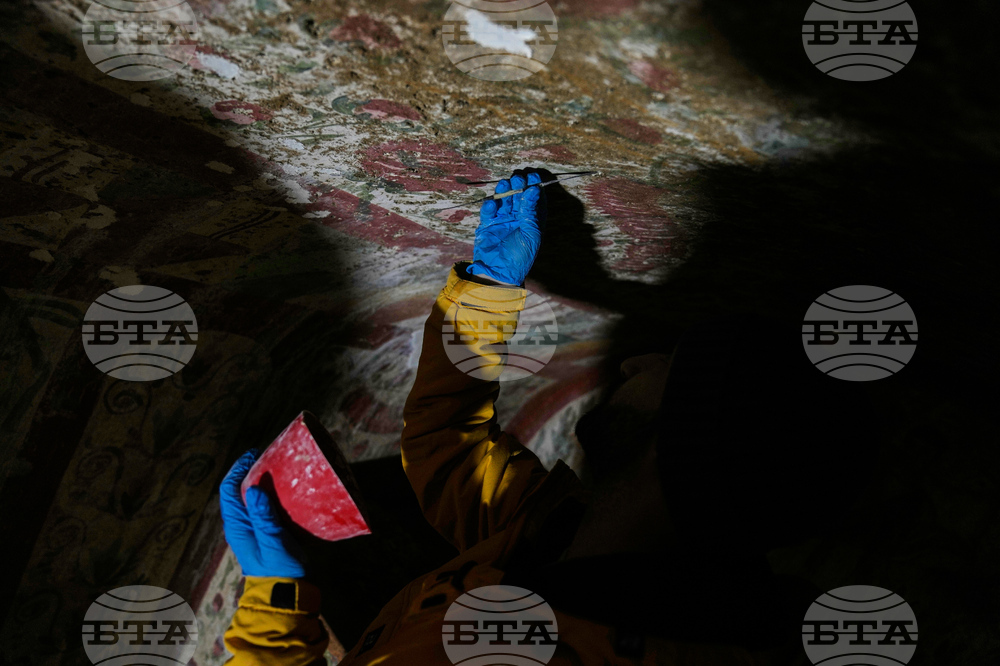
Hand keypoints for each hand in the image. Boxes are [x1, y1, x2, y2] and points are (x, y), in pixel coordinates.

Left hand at [219, 449, 306, 577]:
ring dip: (262, 482)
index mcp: (237, 525)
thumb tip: (253, 490)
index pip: (229, 489)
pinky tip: (288, 491)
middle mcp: (241, 525)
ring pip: (252, 499)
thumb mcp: (273, 541)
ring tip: (279, 468)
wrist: (286, 593)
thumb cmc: (278, 568)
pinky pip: (265, 508)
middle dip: (250, 471)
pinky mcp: (266, 533)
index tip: (253, 453)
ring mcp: (253, 529)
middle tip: (268, 456)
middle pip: (238, 490)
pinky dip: (273, 495)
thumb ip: (264, 517)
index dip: (238, 468)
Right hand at [468, 170, 545, 286]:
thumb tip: (534, 190)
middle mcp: (518, 217)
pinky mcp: (488, 223)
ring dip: (504, 191)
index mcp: (532, 219)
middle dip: (518, 185)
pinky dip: (490, 205)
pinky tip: (493, 204)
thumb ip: (531, 212)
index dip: (534, 186)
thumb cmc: (520, 256)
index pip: (534, 198)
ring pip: (504, 199)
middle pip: (518, 195)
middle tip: (517, 179)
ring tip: (505, 185)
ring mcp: (502, 218)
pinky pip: (489, 210)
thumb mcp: (531, 234)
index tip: (533, 176)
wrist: (499, 272)